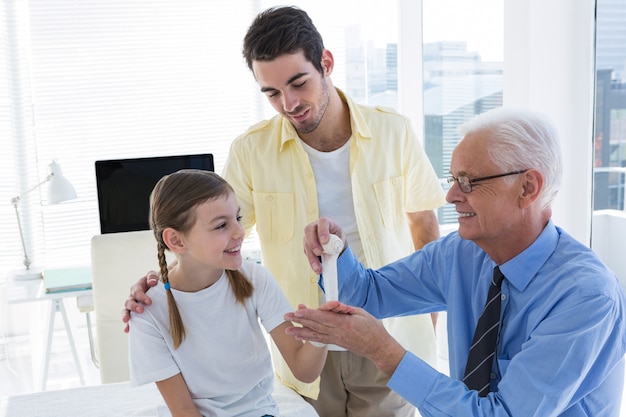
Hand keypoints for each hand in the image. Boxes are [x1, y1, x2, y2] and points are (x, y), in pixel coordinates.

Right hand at [121, 271, 158, 332]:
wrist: (158, 287)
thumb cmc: (156, 281)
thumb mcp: (154, 276)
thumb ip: (152, 276)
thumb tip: (152, 282)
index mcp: (137, 287)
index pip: (136, 291)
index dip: (141, 297)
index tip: (149, 302)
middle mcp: (133, 297)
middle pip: (129, 302)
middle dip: (134, 307)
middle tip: (141, 310)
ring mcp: (132, 306)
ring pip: (126, 310)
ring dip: (126, 315)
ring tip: (126, 321)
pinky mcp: (134, 313)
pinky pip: (129, 320)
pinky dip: (127, 325)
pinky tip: (127, 330)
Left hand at [284, 302, 405, 374]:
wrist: (378, 347)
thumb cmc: (372, 328)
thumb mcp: (361, 313)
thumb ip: (345, 309)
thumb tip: (333, 305)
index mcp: (344, 323)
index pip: (323, 317)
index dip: (309, 314)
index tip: (298, 310)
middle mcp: (337, 333)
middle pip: (315, 325)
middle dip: (300, 320)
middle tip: (286, 316)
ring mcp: (336, 339)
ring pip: (315, 334)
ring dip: (300, 331)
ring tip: (287, 330)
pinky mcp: (336, 343)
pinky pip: (320, 340)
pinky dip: (309, 338)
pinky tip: (300, 336)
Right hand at [303, 217, 346, 273]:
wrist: (334, 243)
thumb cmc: (337, 239)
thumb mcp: (340, 240)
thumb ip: (336, 244)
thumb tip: (332, 252)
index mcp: (326, 222)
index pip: (323, 222)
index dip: (322, 231)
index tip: (325, 241)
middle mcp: (315, 227)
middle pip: (309, 230)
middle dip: (313, 243)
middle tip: (319, 252)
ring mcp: (309, 235)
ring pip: (306, 243)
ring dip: (311, 256)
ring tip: (318, 267)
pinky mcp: (306, 244)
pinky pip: (306, 252)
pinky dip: (311, 261)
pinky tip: (316, 267)